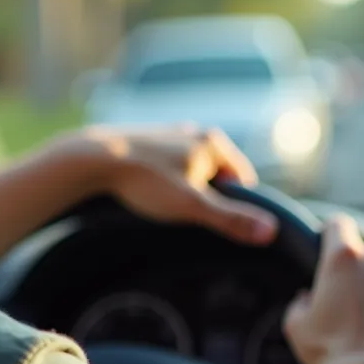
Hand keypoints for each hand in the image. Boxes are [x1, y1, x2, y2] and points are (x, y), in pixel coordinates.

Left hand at [72, 123, 278, 245]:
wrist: (93, 159)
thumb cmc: (145, 181)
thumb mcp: (192, 206)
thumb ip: (231, 219)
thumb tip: (270, 231)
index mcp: (213, 142)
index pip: (242, 178)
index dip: (233, 204)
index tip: (214, 221)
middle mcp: (194, 132)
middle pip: (216, 173)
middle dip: (206, 195)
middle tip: (185, 214)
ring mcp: (170, 133)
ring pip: (191, 167)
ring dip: (184, 187)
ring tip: (163, 203)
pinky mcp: (147, 139)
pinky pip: (167, 164)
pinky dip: (163, 179)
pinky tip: (147, 191)